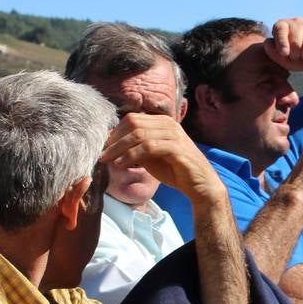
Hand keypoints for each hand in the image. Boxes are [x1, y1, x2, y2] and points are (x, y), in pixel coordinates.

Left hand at [102, 113, 221, 201]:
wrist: (200, 184)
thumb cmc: (175, 170)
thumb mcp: (150, 156)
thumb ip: (135, 147)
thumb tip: (110, 143)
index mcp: (162, 122)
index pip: (132, 119)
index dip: (115, 132)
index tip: (104, 147)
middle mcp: (168, 124)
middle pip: (133, 124)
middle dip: (114, 140)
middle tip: (102, 154)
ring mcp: (174, 134)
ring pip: (139, 135)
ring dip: (119, 148)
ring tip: (107, 160)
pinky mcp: (177, 148)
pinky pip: (148, 147)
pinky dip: (131, 155)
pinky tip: (121, 164)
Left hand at [264, 17, 302, 72]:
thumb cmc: (295, 58)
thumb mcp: (283, 59)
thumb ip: (273, 52)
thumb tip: (267, 42)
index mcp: (283, 26)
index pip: (280, 28)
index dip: (282, 41)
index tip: (284, 54)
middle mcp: (297, 22)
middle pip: (295, 40)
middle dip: (295, 54)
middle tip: (295, 57)